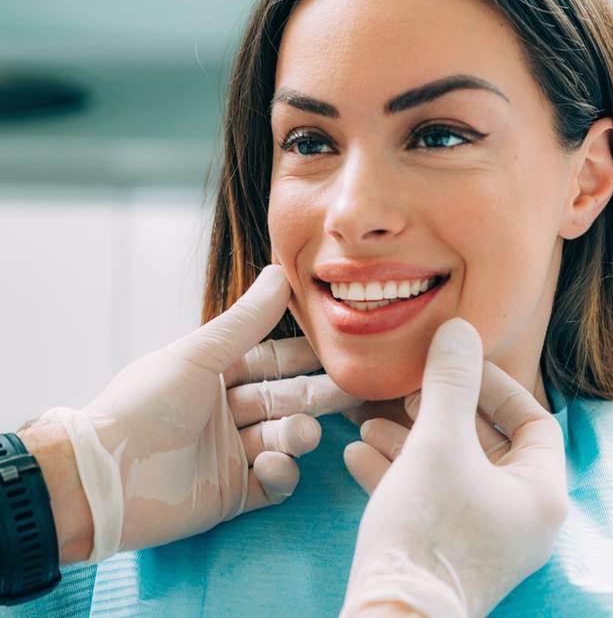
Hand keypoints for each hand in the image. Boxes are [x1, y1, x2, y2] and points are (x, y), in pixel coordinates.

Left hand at [37, 265, 360, 561]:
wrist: (103, 477)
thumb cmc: (145, 404)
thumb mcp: (198, 356)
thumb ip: (245, 321)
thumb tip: (281, 272)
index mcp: (216, 374)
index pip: (272, 360)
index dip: (305, 355)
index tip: (339, 347)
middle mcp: (227, 411)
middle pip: (284, 399)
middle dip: (317, 395)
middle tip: (354, 390)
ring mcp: (231, 454)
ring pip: (282, 439)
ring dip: (297, 435)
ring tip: (302, 433)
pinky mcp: (232, 494)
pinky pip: (270, 483)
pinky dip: (279, 474)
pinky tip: (271, 465)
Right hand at [341, 318, 568, 617]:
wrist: (390, 616)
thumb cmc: (427, 527)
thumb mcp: (438, 441)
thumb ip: (450, 381)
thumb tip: (459, 329)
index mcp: (537, 492)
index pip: (532, 420)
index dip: (495, 385)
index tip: (454, 367)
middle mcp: (516, 515)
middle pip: (483, 442)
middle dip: (439, 411)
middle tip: (407, 392)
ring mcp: (479, 534)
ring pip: (448, 468)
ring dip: (408, 439)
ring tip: (369, 420)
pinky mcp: (443, 548)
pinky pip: (426, 495)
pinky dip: (396, 471)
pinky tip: (356, 453)